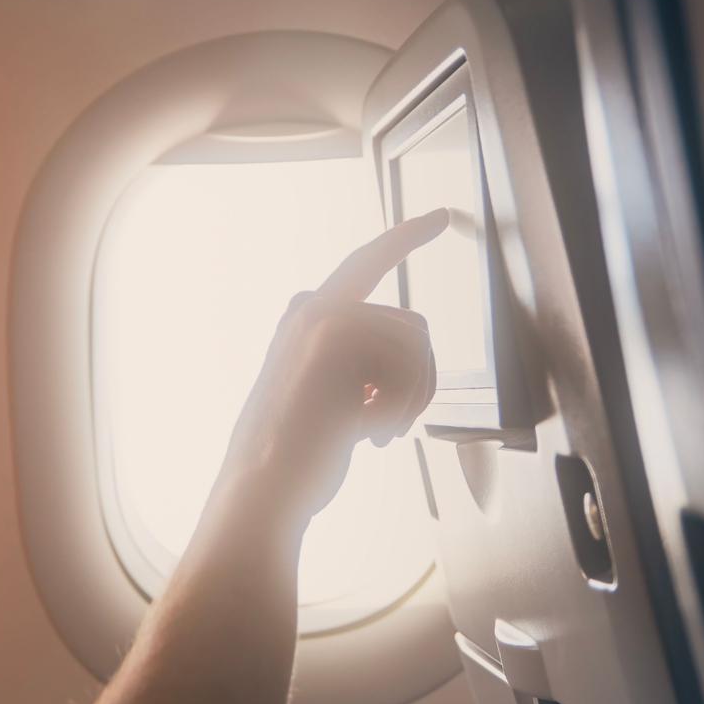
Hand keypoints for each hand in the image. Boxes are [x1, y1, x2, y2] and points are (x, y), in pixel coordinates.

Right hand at [214, 208, 446, 532]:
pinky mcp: (336, 333)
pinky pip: (411, 363)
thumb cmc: (301, 455)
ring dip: (410, 400)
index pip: (365, 264)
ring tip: (376, 434)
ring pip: (418, 345)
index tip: (439, 216)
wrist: (264, 487)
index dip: (404, 238)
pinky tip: (367, 432)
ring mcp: (322, 316)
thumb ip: (360, 361)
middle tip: (396, 426)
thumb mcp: (333, 396)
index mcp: (306, 318)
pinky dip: (401, 407)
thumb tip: (412, 347)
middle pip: (413, 323)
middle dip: (420, 381)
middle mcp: (311, 306)